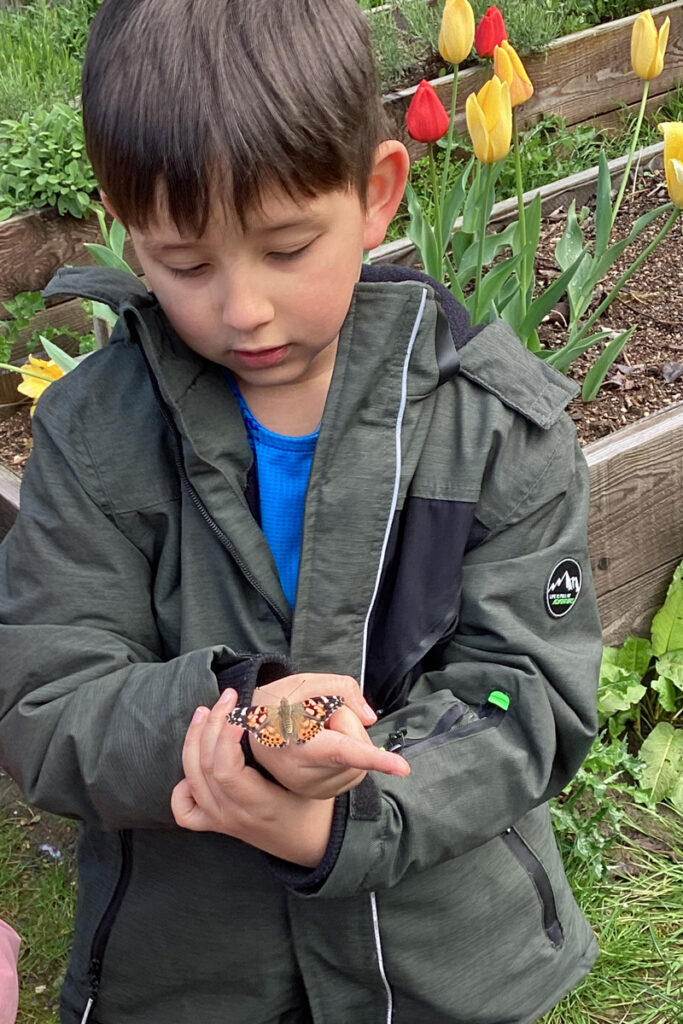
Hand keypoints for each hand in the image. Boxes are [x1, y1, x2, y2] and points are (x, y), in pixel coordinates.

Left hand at [171, 689, 335, 865]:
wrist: (311, 846)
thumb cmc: (316, 809)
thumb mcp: (315, 780)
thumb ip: (298, 751)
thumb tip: (287, 709)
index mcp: (260, 806)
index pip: (226, 772)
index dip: (226, 736)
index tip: (241, 710)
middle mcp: (234, 816)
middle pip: (205, 768)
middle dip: (212, 725)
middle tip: (227, 698)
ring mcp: (221, 821)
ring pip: (191, 779)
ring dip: (195, 740)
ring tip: (206, 713)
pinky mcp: (215, 824)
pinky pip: (184, 810)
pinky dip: (182, 786)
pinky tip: (194, 765)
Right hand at [245, 673, 409, 798]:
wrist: (250, 732)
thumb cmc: (277, 704)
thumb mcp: (304, 683)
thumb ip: (342, 689)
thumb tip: (370, 718)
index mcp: (297, 743)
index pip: (343, 750)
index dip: (374, 758)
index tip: (402, 768)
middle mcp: (304, 774)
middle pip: (356, 742)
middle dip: (346, 721)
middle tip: (316, 715)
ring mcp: (313, 789)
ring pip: (360, 760)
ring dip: (347, 739)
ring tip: (315, 732)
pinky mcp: (321, 795)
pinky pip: (354, 772)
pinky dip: (347, 756)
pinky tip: (321, 747)